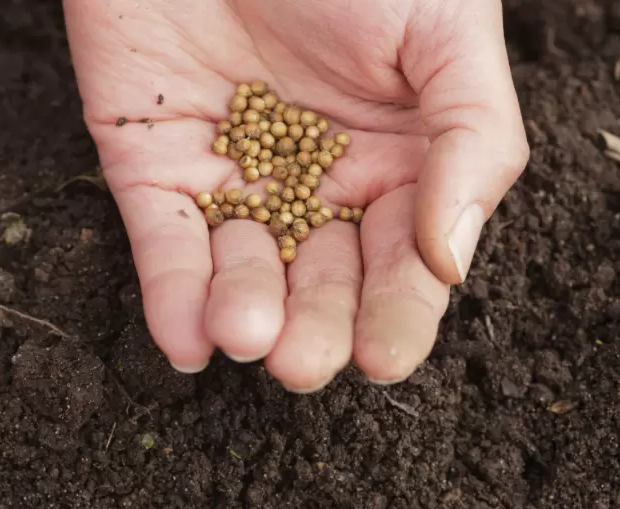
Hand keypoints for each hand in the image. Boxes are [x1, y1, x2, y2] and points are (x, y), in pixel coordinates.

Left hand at [65, 0, 527, 388]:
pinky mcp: (150, 167)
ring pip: (237, 270)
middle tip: (301, 364)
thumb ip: (469, 140)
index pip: (401, 263)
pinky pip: (161, 241)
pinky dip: (168, 293)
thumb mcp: (443, 33)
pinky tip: (184, 339)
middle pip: (317, 281)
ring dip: (241, 312)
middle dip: (312, 327)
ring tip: (246, 336)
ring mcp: (231, 178)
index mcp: (396, 163)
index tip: (383, 358)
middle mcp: (313, 185)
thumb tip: (452, 261)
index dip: (395, 314)